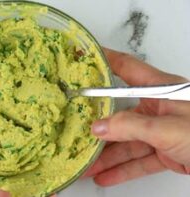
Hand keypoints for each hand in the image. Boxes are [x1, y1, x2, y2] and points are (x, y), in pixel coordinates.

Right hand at [84, 48, 189, 185]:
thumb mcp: (168, 128)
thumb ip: (131, 127)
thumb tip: (98, 127)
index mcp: (161, 90)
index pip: (127, 69)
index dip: (106, 60)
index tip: (85, 58)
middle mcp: (158, 108)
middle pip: (120, 115)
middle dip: (98, 126)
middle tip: (75, 126)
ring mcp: (161, 131)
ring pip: (127, 142)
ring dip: (107, 156)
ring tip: (85, 164)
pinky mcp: (165, 152)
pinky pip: (138, 160)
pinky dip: (122, 170)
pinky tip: (105, 176)